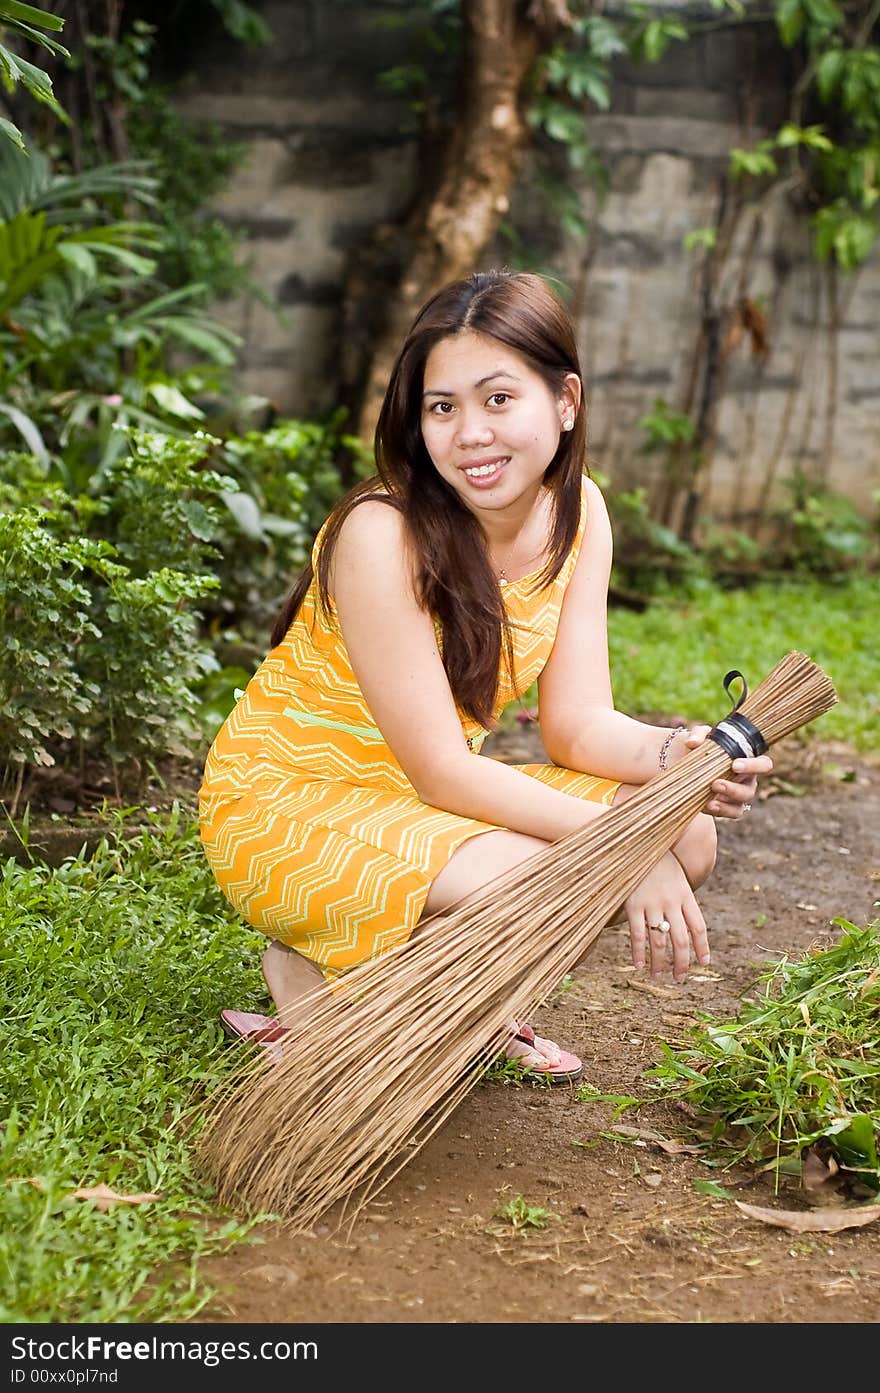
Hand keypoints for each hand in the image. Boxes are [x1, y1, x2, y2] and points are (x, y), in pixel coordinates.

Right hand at [625, 850, 708, 982]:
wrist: (636, 841)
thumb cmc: (656, 860)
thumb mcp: (676, 876)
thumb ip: (681, 898)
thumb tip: (685, 922)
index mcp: (685, 895)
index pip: (699, 927)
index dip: (702, 947)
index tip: (704, 963)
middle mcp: (672, 902)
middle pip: (681, 940)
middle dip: (682, 963)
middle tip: (680, 978)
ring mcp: (652, 904)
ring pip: (660, 941)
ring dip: (660, 963)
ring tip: (659, 976)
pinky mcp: (633, 904)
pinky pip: (637, 934)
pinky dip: (638, 953)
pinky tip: (639, 965)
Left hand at [681, 725, 772, 819]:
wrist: (689, 767)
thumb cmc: (704, 749)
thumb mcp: (701, 737)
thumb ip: (698, 734)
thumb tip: (692, 743)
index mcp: (748, 761)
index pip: (763, 764)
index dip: (753, 766)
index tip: (735, 765)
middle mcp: (747, 780)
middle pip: (751, 789)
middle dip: (734, 789)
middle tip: (716, 784)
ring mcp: (739, 796)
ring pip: (741, 803)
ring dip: (725, 803)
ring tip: (709, 799)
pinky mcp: (729, 807)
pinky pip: (732, 813)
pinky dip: (719, 811)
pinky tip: (706, 806)